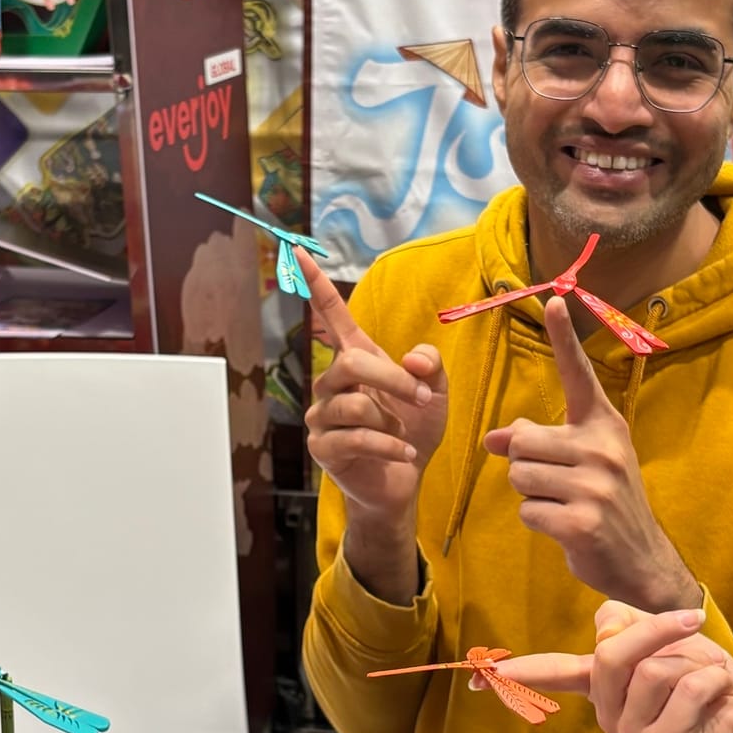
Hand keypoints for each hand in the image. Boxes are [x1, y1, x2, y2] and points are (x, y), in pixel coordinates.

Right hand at [300, 248, 447, 526]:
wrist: (404, 481)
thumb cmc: (413, 430)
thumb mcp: (434, 393)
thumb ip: (430, 367)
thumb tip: (412, 356)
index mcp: (355, 361)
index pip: (331, 316)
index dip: (316, 285)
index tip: (298, 250)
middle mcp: (331, 384)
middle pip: (349, 363)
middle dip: (391, 379)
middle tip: (421, 398)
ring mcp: (323, 416)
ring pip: (353, 404)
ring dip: (390, 420)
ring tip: (405, 433)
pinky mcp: (323, 448)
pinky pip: (354, 438)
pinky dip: (387, 445)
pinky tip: (403, 453)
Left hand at [483, 296, 697, 610]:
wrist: (640, 560)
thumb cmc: (605, 504)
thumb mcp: (579, 465)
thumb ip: (538, 444)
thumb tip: (493, 439)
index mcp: (603, 426)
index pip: (578, 376)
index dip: (564, 339)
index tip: (556, 300)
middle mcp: (602, 448)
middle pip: (523, 440)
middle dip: (524, 465)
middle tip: (555, 484)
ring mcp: (594, 485)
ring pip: (520, 476)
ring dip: (530, 495)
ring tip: (562, 505)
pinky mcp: (582, 520)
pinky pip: (528, 510)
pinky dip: (537, 522)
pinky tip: (565, 528)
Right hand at [509, 601, 732, 732]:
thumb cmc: (704, 673)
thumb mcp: (662, 635)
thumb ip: (626, 625)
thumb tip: (605, 624)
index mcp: (600, 685)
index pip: (551, 674)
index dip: (517, 671)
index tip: (478, 676)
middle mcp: (607, 712)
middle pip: (613, 653)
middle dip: (658, 629)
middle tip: (691, 622)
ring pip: (654, 670)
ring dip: (696, 660)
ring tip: (709, 678)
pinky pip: (687, 688)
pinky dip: (714, 679)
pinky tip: (719, 696)